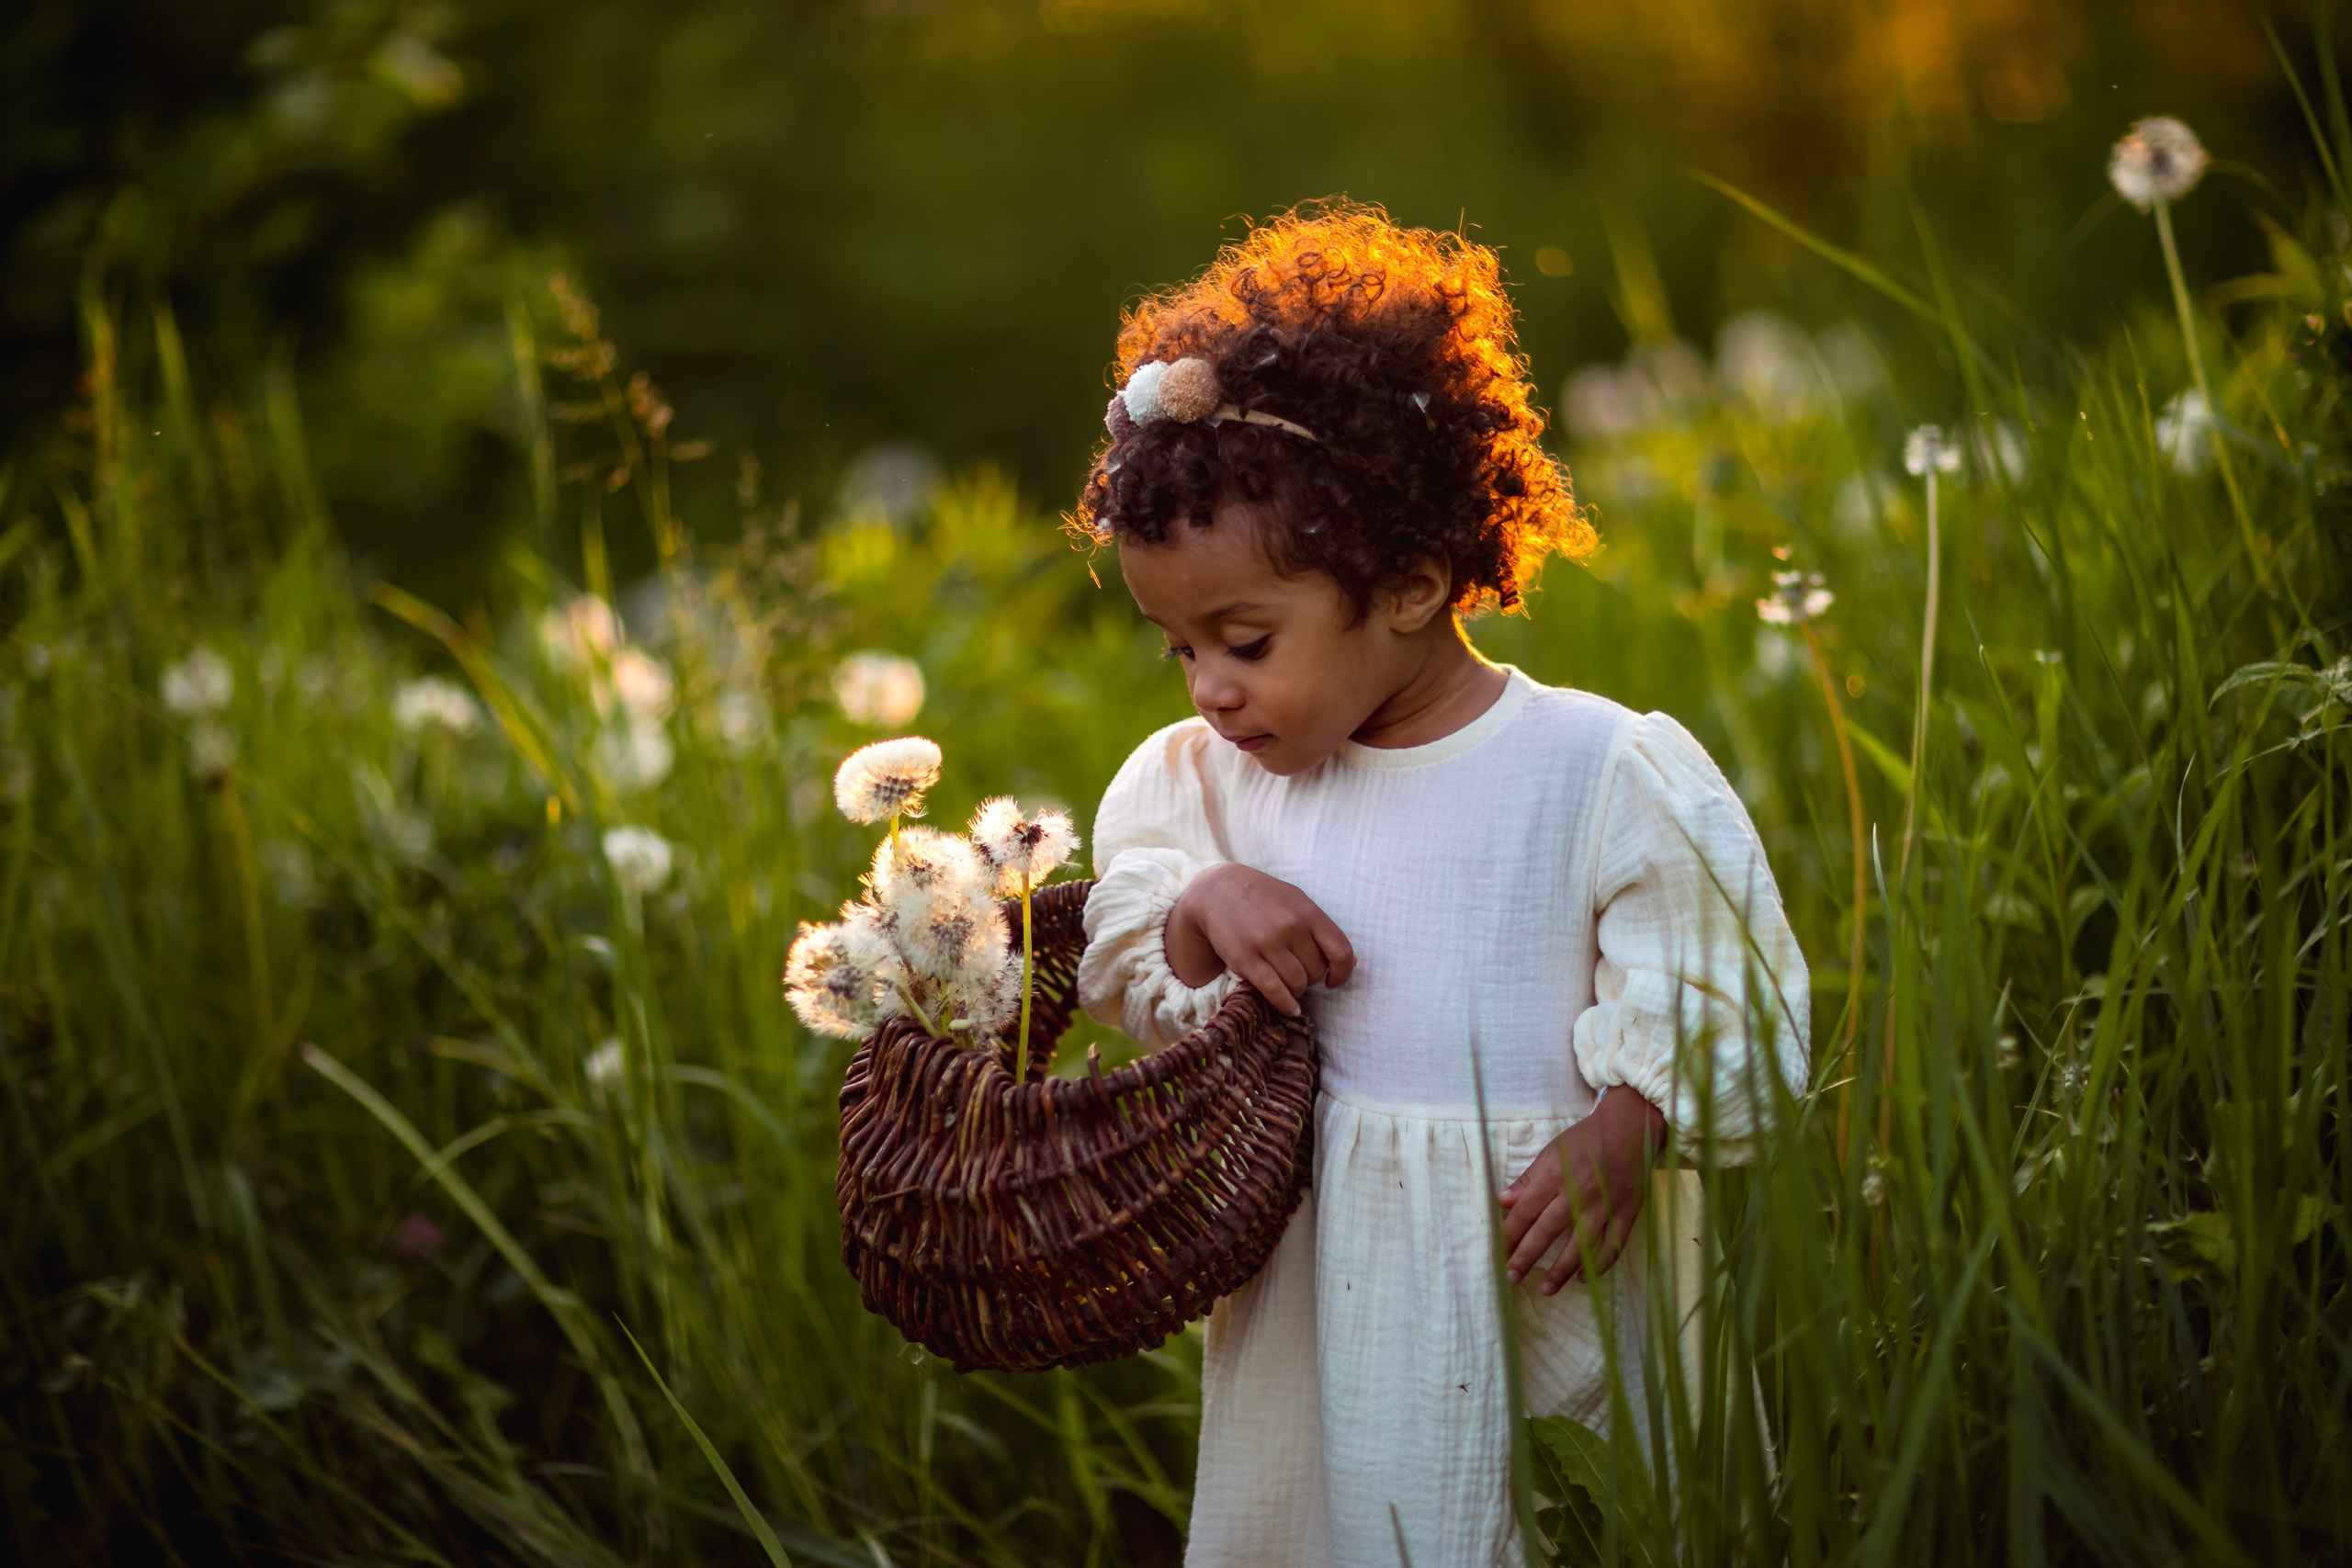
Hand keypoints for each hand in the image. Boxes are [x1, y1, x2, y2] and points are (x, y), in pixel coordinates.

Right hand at [1165, 863, 1355, 1014]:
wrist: (1219, 892)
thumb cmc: (1265, 898)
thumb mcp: (1298, 902)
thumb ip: (1323, 930)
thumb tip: (1351, 963)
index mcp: (1308, 912)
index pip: (1340, 951)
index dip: (1342, 972)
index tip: (1334, 980)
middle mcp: (1290, 927)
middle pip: (1316, 971)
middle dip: (1312, 977)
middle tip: (1300, 972)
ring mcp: (1267, 944)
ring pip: (1298, 984)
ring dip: (1298, 989)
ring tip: (1290, 983)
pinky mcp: (1246, 959)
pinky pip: (1274, 991)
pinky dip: (1286, 1004)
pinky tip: (1290, 1007)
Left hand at [1497, 1088, 1668, 1294]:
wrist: (1630, 1128)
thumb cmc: (1585, 1140)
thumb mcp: (1551, 1152)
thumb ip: (1528, 1180)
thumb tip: (1502, 1203)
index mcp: (1555, 1175)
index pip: (1526, 1212)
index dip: (1510, 1235)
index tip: (1499, 1253)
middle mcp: (1578, 1193)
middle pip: (1547, 1231)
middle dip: (1527, 1256)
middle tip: (1512, 1277)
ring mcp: (1605, 1206)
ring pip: (1580, 1245)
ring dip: (1561, 1270)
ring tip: (1545, 1289)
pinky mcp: (1626, 1214)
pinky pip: (1612, 1246)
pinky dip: (1599, 1265)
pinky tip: (1584, 1278)